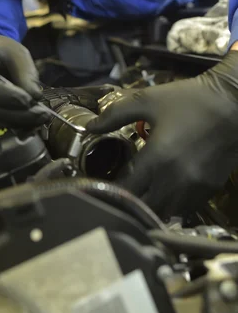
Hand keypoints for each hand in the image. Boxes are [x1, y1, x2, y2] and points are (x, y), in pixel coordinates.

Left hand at [86, 52, 237, 217]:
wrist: (234, 103)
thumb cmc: (189, 100)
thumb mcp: (148, 100)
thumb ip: (115, 114)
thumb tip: (90, 126)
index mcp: (157, 159)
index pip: (126, 189)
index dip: (111, 190)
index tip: (101, 186)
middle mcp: (175, 180)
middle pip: (144, 207)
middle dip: (129, 201)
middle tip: (121, 190)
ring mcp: (194, 189)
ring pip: (165, 213)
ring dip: (151, 206)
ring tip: (142, 192)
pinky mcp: (209, 190)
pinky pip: (185, 209)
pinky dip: (172, 205)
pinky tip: (165, 190)